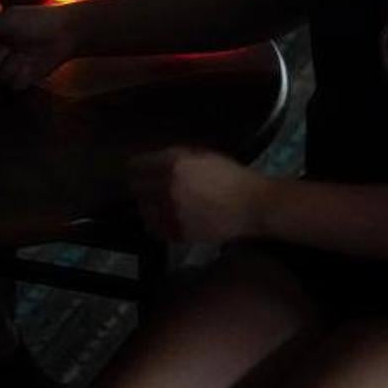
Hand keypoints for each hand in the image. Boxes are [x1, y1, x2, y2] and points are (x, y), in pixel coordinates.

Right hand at [0, 4, 75, 89]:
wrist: (66, 33)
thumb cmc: (37, 21)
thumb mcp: (7, 21)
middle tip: (8, 49)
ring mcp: (11, 65)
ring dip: (11, 66)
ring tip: (25, 56)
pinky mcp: (24, 78)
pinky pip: (14, 84)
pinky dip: (22, 76)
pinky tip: (32, 65)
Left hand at [127, 148, 272, 242]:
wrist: (252, 205)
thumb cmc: (231, 176)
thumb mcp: (202, 155)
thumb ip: (175, 156)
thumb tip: (154, 160)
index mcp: (173, 165)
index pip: (137, 165)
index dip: (136, 167)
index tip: (136, 169)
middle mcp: (167, 188)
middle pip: (135, 187)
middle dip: (139, 184)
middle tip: (145, 185)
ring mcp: (171, 212)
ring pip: (142, 209)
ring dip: (147, 204)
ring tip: (156, 202)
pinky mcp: (178, 232)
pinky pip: (154, 229)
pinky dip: (155, 223)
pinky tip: (164, 218)